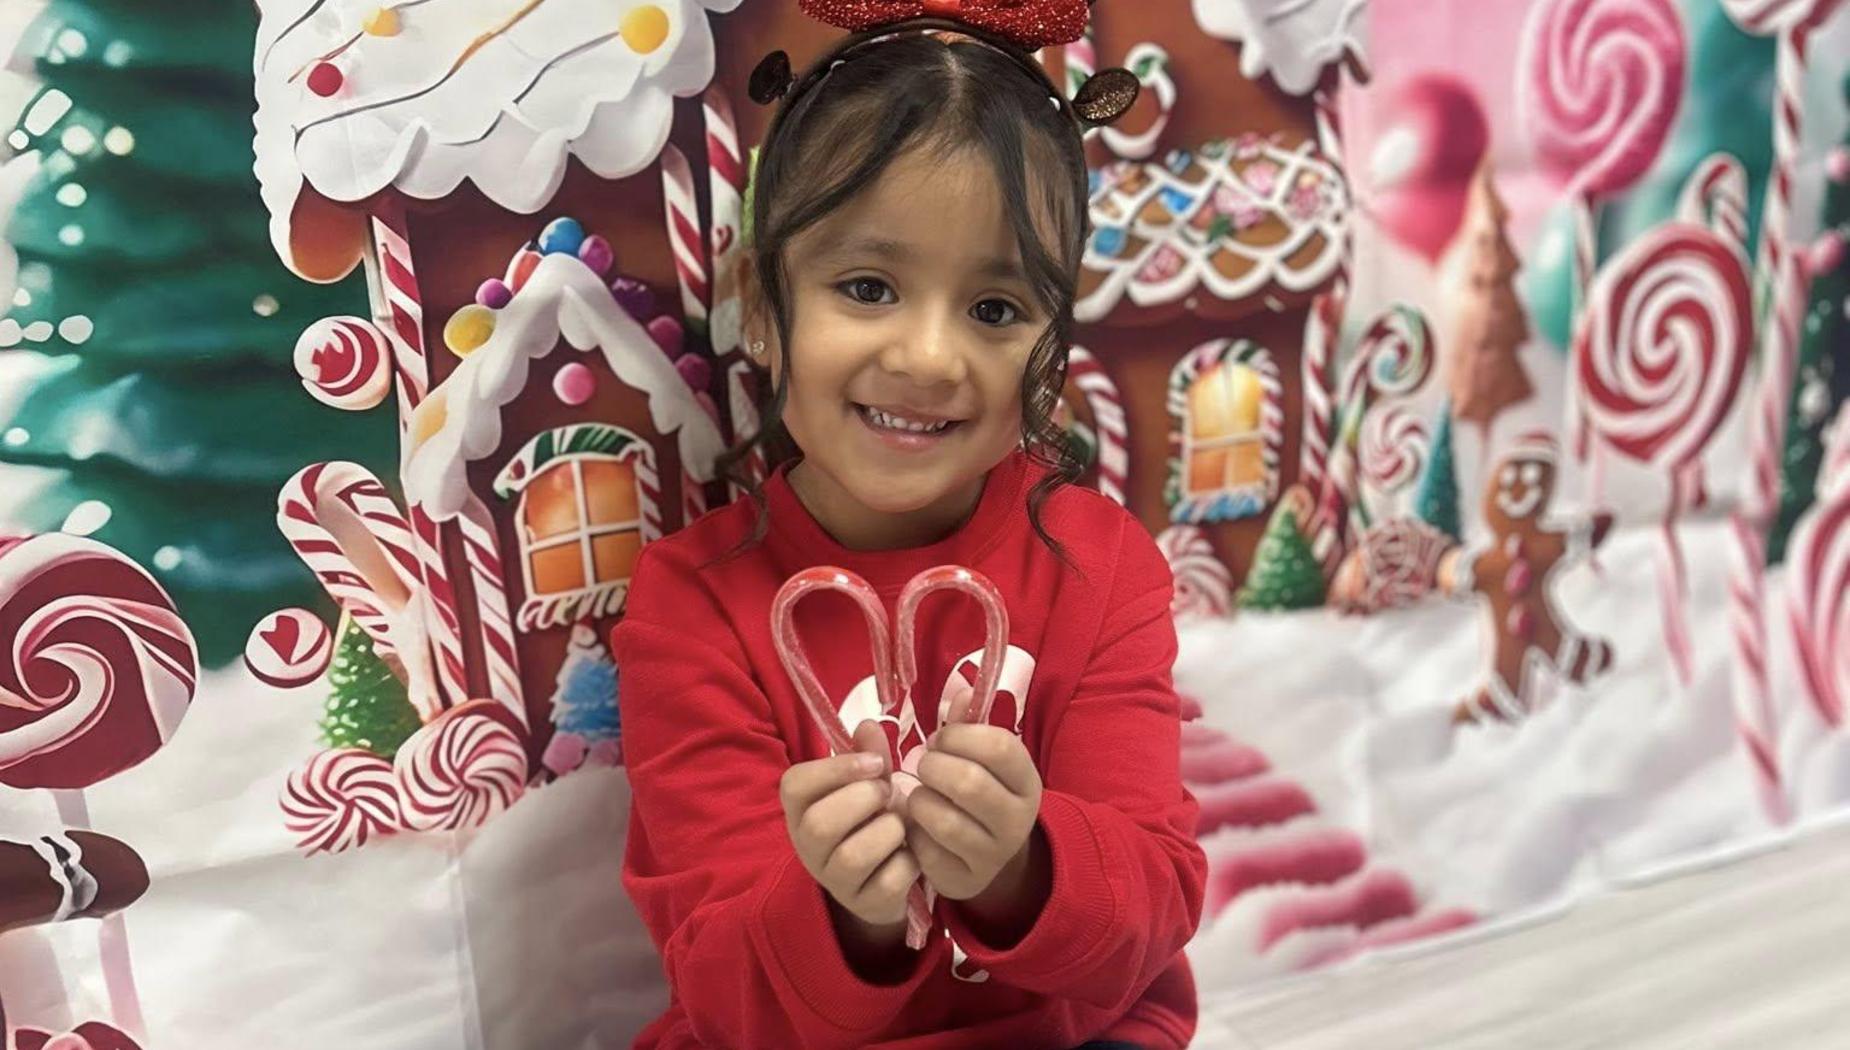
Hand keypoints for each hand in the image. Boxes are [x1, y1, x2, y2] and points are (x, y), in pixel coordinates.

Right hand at [779, 720, 919, 928]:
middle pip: (820, 824)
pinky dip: (907, 862)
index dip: (835, 769)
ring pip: (852, 855)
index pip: (795, 785)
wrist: (883, 876)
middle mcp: (807, 846)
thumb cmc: (870, 818)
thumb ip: (868, 754)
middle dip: (863, 800)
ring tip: (898, 824)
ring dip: (888, 831)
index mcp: (800, 808)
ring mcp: (833, 880)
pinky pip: (887, 882)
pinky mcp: (864, 903)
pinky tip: (909, 854)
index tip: (874, 763)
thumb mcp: (867, 783)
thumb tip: (868, 724)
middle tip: (887, 793)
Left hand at [900, 723, 1042, 901]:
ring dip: (919, 800)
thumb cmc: (978, 792)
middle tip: (924, 766)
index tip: (941, 739)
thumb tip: (962, 689)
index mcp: (1026, 781)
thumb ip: (967, 724)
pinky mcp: (965, 879)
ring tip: (918, 794)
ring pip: (944, 820)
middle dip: (933, 767)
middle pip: (969, 782)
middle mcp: (1018, 819)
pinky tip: (917, 826)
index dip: (959, 736)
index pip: (999, 746)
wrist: (989, 856)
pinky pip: (927, 852)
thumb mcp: (980, 758)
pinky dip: (913, 834)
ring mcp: (993, 854)